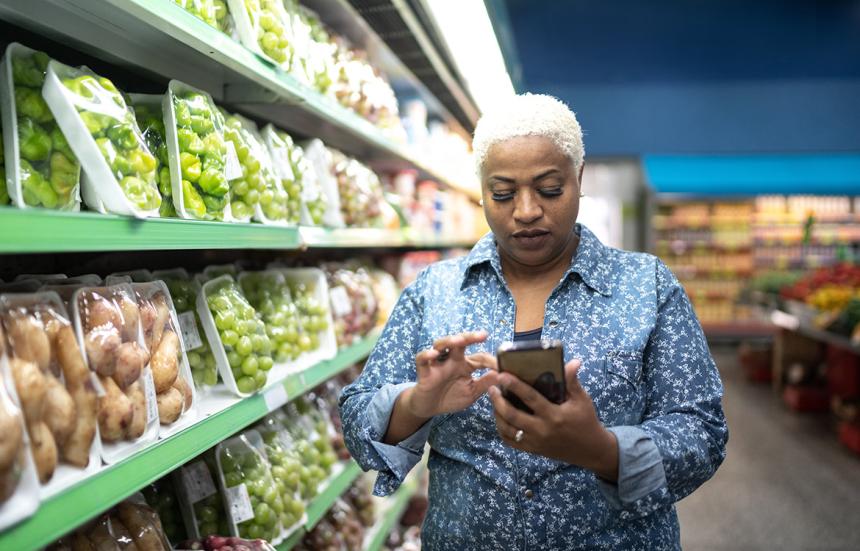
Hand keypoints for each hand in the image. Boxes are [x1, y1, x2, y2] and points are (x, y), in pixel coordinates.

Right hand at [403, 331, 498, 418]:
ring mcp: (437, 364)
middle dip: (470, 337)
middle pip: (460, 343)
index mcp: (465, 365)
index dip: (492, 361)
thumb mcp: (472, 392)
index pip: (480, 357)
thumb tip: (503, 374)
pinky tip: (433, 354)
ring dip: (449, 340)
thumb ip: (486, 383)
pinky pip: (422, 360)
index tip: (503, 367)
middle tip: (483, 335)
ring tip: (458, 340)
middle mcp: (452, 360)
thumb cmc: (451, 397)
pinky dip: (426, 355)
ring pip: (440, 344)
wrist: (429, 408)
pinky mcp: (424, 372)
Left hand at [488, 360, 618, 480]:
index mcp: (554, 416)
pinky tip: (499, 417)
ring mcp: (535, 442)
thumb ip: (572, 382)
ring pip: (507, 430)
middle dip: (498, 401)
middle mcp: (542, 430)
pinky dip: (502, 429)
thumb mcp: (582, 400)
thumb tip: (573, 361)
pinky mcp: (532, 450)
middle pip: (512, 416)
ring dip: (497, 414)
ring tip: (493, 400)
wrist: (590, 450)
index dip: (515, 386)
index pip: (530, 398)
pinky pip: (510, 441)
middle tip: (491, 388)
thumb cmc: (586, 421)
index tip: (502, 375)